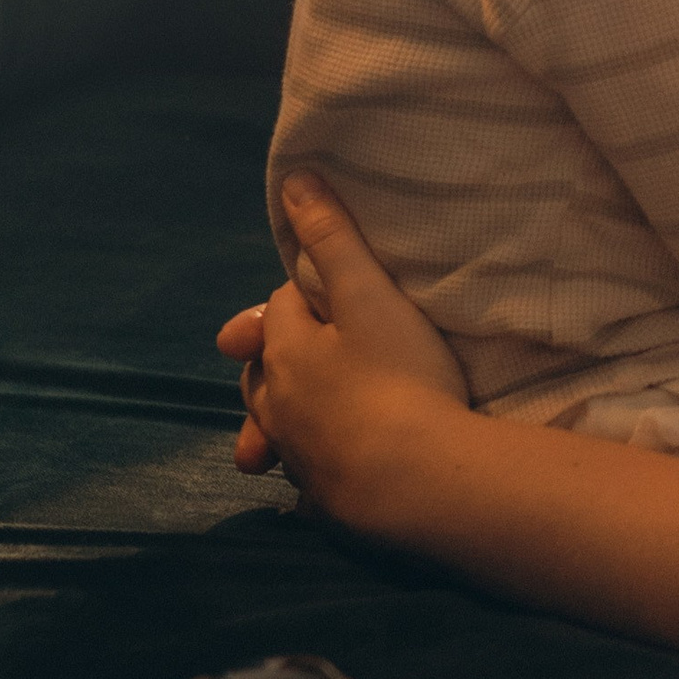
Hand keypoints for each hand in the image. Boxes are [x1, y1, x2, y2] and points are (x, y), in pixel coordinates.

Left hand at [215, 171, 468, 505]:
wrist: (413, 480)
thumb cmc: (400, 378)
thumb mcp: (370, 296)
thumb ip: (333, 239)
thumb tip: (293, 180)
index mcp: (284, 350)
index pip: (282, 305)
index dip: (311, 291)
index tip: (345, 288)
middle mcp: (275, 403)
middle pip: (266, 366)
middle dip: (280, 351)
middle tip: (315, 344)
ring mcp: (295, 454)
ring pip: (270, 424)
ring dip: (278, 414)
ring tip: (293, 414)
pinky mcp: (320, 497)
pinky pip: (302, 478)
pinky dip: (306, 469)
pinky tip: (318, 480)